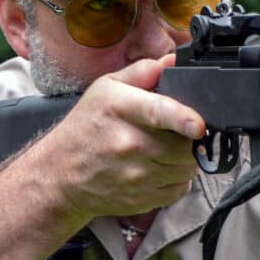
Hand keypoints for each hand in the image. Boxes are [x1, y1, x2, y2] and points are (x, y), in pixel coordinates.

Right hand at [31, 55, 206, 223]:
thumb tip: (172, 61)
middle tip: (176, 133)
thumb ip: (142, 73)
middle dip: (189, 138)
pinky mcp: (142, 198)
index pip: (157, 112)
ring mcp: (136, 175)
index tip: (199, 124)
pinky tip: (159, 169)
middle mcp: (128, 144)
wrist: (61, 173)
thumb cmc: (86, 128)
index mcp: (120, 108)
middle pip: (184, 144)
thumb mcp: (105, 89)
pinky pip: (181, 188)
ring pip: (187, 168)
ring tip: (164, 150)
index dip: (183, 118)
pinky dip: (178, 179)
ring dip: (185, 159)